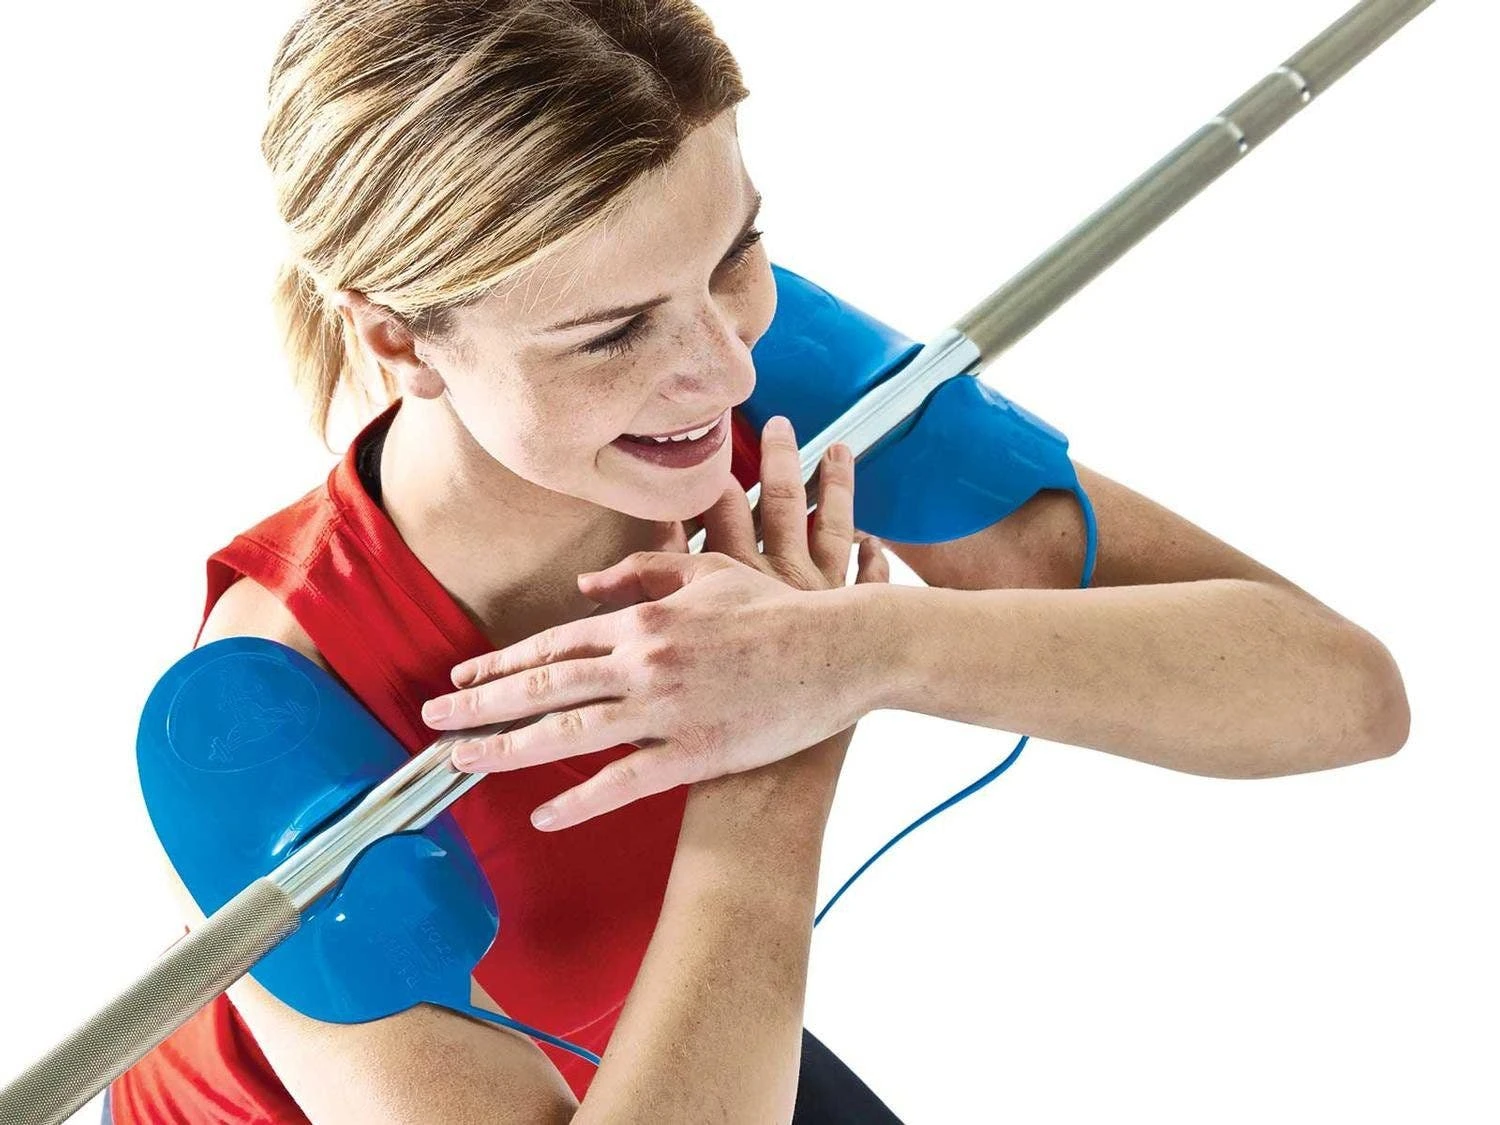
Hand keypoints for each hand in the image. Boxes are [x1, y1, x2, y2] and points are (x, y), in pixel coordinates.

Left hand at [420, 414, 890, 830]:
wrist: (842, 648)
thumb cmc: (780, 608)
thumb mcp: (709, 573)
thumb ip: (642, 572)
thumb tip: (583, 588)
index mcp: (644, 619)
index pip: (553, 642)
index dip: (501, 661)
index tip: (462, 675)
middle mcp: (643, 662)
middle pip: (543, 685)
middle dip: (479, 703)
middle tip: (430, 719)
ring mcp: (666, 710)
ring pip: (568, 732)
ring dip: (507, 747)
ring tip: (460, 759)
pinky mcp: (695, 753)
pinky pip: (624, 782)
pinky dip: (578, 801)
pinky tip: (541, 816)